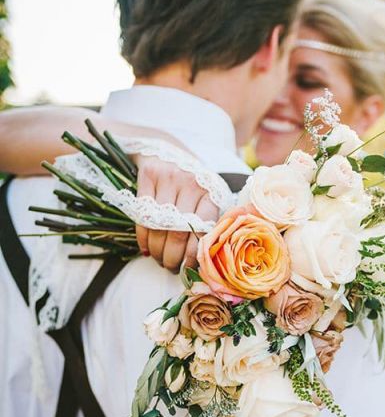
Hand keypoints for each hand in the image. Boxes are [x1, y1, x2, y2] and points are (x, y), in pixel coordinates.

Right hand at [135, 155, 219, 272]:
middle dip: (171, 257)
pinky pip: (143, 215)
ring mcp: (169, 177)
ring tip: (158, 259)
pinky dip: (143, 237)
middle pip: (178, 232)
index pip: (201, 230)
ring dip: (157, 250)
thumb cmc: (191, 181)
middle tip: (169, 267)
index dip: (193, 254)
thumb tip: (202, 260)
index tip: (187, 268)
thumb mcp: (205, 196)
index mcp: (210, 192)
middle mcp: (191, 183)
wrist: (169, 148)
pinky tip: (146, 248)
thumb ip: (205, 221)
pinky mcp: (149, 174)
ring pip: (159, 226)